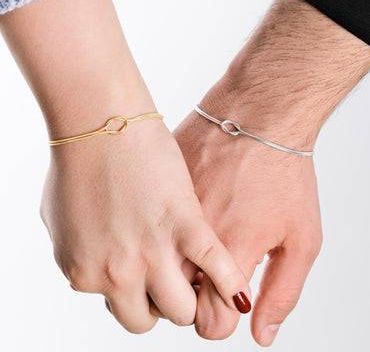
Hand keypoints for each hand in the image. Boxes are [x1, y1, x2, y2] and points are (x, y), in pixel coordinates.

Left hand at [40, 116, 251, 332]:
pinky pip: (216, 269)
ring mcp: (152, 253)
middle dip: (162, 301)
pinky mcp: (185, 226)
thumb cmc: (79, 159)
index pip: (121, 309)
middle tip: (172, 276)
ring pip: (182, 309)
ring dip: (192, 295)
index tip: (149, 278)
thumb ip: (77, 252)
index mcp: (85, 272)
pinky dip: (230, 285)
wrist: (101, 121)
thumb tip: (95, 264)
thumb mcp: (59, 217)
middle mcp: (117, 273)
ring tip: (197, 273)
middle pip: (149, 318)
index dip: (139, 293)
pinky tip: (240, 293)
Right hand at [175, 0, 369, 343]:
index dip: (220, 318)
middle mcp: (191, 241)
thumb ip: (282, 293)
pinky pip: (149, 232)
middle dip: (193, 297)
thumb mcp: (302, 237)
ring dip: (172, 268)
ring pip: (155, 268)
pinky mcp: (157, 193)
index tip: (227, 298)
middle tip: (209, 273)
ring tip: (192, 248)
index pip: (210, 323)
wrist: (256, 115)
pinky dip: (160, 235)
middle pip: (176, 301)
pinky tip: (179, 218)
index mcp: (230, 256)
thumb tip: (261, 333)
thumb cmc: (284, 173)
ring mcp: (168, 214)